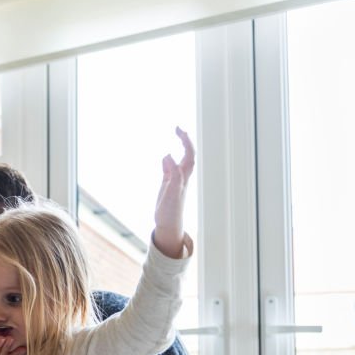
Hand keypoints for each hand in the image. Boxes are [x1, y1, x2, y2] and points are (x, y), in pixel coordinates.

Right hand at [152, 127, 194, 258]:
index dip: (186, 141)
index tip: (178, 130)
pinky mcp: (168, 186)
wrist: (169, 226)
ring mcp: (175, 181)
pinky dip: (168, 160)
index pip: (189, 154)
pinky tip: (165, 158)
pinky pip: (170, 169)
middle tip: (177, 127)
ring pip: (180, 160)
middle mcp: (181, 176)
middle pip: (187, 154)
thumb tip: (169, 155)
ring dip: (180, 147)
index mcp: (184, 176)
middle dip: (185, 140)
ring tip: (176, 134)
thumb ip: (172, 174)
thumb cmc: (171, 212)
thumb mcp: (172, 192)